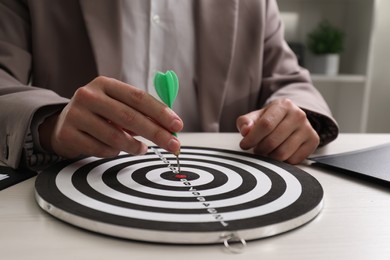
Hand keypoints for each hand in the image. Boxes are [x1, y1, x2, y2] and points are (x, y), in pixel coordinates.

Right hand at [39, 76, 182, 157]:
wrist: (63, 124)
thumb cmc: (100, 114)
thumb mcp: (118, 106)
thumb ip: (141, 114)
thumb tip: (170, 128)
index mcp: (105, 84)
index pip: (138, 97)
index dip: (160, 112)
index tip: (177, 125)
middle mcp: (89, 96)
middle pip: (129, 117)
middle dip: (156, 133)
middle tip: (173, 146)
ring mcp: (76, 115)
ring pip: (115, 137)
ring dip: (135, 146)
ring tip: (142, 149)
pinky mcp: (68, 134)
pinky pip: (101, 149)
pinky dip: (114, 152)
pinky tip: (116, 149)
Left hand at [236, 98, 319, 163]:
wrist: (291, 119)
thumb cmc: (270, 119)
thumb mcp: (256, 117)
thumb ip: (246, 122)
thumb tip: (245, 131)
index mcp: (284, 105)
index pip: (265, 125)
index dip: (252, 138)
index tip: (244, 145)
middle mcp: (299, 115)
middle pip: (273, 141)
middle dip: (260, 149)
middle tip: (256, 149)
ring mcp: (308, 128)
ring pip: (282, 153)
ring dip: (270, 156)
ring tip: (267, 150)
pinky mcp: (313, 141)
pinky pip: (293, 160)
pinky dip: (283, 161)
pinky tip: (279, 152)